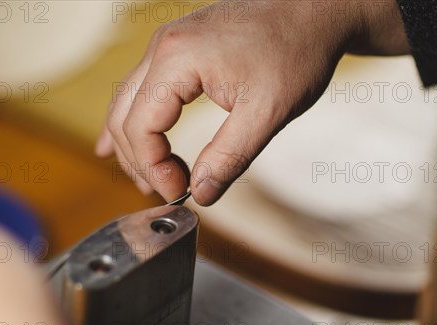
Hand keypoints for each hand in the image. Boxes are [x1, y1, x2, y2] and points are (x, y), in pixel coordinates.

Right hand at [97, 0, 408, 205]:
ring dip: (135, 145)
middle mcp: (162, 48)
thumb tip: (200, 194)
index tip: (181, 193)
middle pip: (124, 118)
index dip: (154, 169)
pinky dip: (135, 121)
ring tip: (152, 179)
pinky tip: (124, 144)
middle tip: (168, 192)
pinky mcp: (178, 49)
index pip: (139, 129)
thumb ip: (229, 157)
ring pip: (127, 103)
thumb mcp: (267, 113)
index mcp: (177, 60)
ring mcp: (167, 45)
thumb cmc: (295, 51)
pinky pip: (141, 89)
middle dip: (140, 162)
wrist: (312, 10)